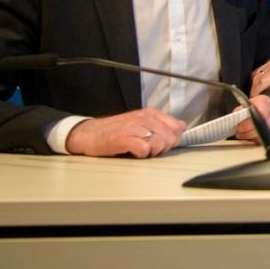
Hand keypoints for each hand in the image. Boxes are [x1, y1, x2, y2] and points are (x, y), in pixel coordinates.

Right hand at [65, 108, 185, 157]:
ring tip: (140, 150)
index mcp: (150, 113)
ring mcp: (135, 127)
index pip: (178, 126)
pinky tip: (133, 152)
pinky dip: (141, 155)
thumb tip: (181, 130)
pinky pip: (145, 150)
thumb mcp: (140, 123)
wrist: (88, 134)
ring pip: (160, 143)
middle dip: (163, 148)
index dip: (174, 139)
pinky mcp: (125, 138)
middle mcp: (145, 117)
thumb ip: (160, 125)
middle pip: (171, 138)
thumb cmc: (113, 131)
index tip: (164, 143)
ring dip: (152, 152)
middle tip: (149, 149)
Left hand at [235, 94, 269, 143]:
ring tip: (250, 136)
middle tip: (242, 134)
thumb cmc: (253, 111)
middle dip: (250, 133)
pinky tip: (260, 138)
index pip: (260, 114)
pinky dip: (266, 142)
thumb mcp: (244, 108)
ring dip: (257, 139)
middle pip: (266, 126)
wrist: (266, 111)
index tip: (239, 129)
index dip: (248, 124)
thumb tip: (237, 117)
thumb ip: (239, 111)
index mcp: (266, 101)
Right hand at [251, 59, 269, 122]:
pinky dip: (255, 83)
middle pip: (257, 80)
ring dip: (254, 88)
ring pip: (255, 76)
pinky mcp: (269, 64)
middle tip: (256, 105)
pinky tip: (260, 91)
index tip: (255, 104)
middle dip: (254, 93)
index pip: (263, 82)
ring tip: (258, 100)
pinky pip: (257, 74)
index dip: (256, 93)